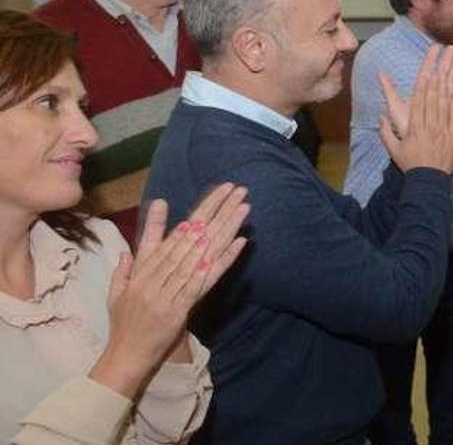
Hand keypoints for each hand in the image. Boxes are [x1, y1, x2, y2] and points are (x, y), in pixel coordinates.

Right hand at [91, 184, 249, 398]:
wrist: (125, 355)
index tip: (214, 193)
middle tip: (235, 189)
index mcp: (143, 268)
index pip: (175, 233)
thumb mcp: (117, 292)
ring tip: (242, 208)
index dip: (196, 212)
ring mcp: (169, 289)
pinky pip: (206, 280)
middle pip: (192, 236)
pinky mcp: (180, 307)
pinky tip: (240, 243)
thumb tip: (128, 250)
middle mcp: (157, 274)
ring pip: (202, 252)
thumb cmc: (123, 325)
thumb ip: (124, 269)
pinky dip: (223, 260)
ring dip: (224, 229)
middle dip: (215, 210)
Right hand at [378, 44, 452, 173]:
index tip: (430, 59)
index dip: (426, 74)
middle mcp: (430, 121)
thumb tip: (381, 116)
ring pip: (448, 96)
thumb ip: (386, 131)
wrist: (429, 182)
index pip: (420, 94)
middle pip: (436, 90)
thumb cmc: (410, 165)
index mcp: (414, 124)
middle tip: (447, 49)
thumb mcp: (393, 150)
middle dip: (441, 67)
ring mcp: (444, 126)